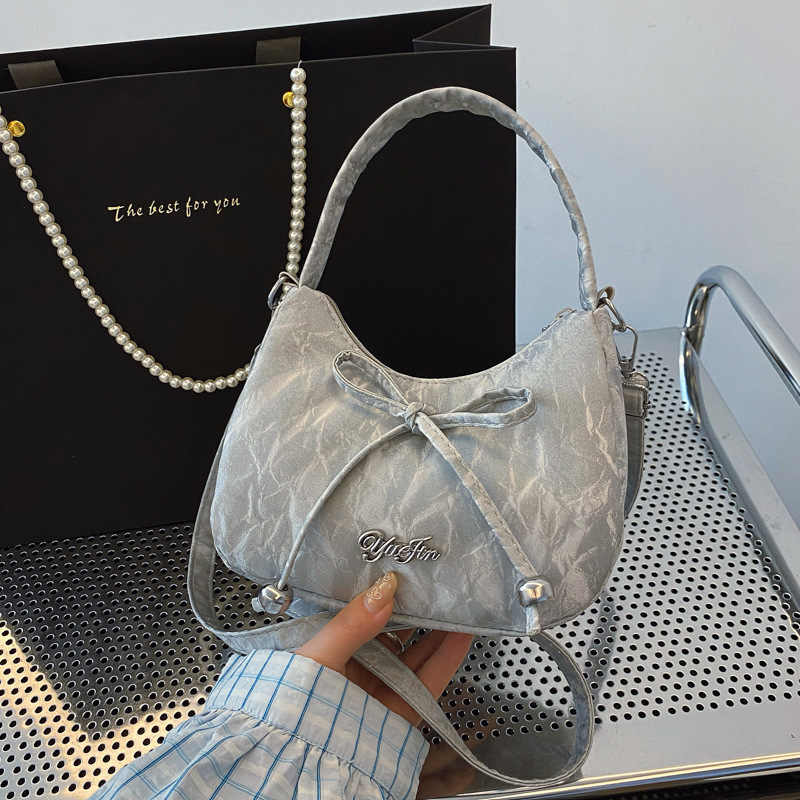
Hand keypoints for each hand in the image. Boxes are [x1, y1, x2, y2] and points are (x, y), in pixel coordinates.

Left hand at [295, 571, 472, 725]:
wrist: (304, 761)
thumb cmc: (298, 705)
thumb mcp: (319, 655)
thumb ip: (351, 623)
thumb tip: (382, 591)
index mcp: (334, 647)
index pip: (363, 613)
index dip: (383, 595)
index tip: (402, 574)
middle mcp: (360, 665)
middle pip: (395, 631)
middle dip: (416, 609)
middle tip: (433, 586)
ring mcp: (383, 686)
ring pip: (417, 652)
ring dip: (438, 629)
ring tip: (455, 605)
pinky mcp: (403, 708)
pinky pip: (430, 678)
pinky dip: (448, 656)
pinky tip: (461, 635)